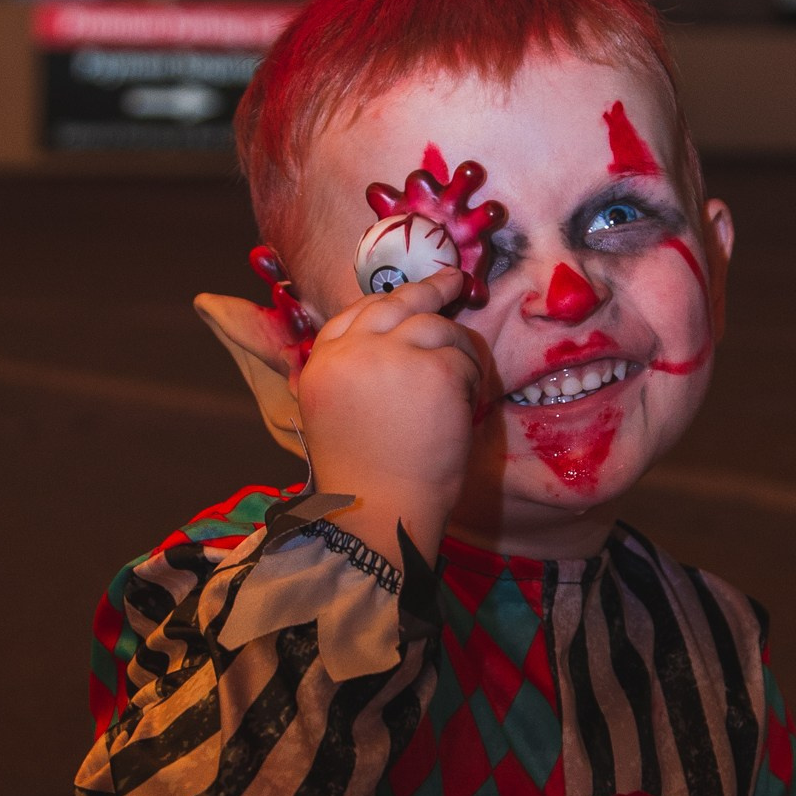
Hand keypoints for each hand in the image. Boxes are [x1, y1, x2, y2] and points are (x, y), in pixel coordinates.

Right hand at [297, 268, 484, 567]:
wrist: (376, 513)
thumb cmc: (363, 480)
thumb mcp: (335, 416)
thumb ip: (354, 375)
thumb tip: (394, 344)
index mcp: (322, 364)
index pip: (353, 314)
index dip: (385, 304)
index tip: (406, 298)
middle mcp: (352, 352)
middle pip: (396, 303)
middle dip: (429, 288)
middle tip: (454, 281)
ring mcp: (392, 355)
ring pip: (436, 326)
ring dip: (458, 349)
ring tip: (465, 380)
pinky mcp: (433, 369)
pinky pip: (462, 357)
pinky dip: (472, 377)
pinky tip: (469, 402)